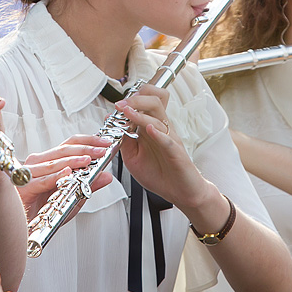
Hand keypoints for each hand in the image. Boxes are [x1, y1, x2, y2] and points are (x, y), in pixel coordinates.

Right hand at [18, 135, 108, 221]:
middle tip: (102, 150)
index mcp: (48, 162)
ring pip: (54, 163)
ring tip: (88, 160)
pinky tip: (68, 173)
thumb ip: (88, 185)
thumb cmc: (45, 212)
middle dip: (85, 149)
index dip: (88, 141)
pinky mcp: (25, 188)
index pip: (69, 145)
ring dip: (73, 160)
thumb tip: (107, 176)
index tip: (105, 143)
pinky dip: (56, 176)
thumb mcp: (72, 198)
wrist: (25, 229)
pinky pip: (43, 181)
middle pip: (63, 150)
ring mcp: (29, 174)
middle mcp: (38, 164)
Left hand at [114, 85, 213, 213]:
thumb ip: (124, 140)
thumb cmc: (159, 174)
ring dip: (140, 114)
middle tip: (120, 104)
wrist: (179, 192)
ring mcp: (170, 140)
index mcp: (151, 128)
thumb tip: (112, 122)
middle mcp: (162, 130)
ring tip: (127, 112)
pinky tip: (149, 130)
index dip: (131, 98)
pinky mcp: (176, 153)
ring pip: (158, 118)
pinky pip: (168, 140)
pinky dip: (158, 134)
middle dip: (136, 99)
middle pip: (154, 102)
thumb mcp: (133, 157)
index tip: (116, 105)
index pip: (146, 102)